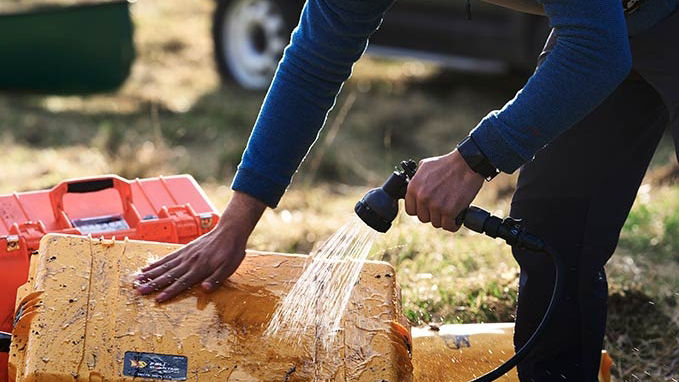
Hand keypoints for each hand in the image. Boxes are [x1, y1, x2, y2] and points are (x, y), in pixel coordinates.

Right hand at [134, 191, 265, 301]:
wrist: (229, 230)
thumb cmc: (231, 251)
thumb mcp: (229, 267)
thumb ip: (216, 279)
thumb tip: (204, 289)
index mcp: (200, 268)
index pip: (182, 282)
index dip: (170, 292)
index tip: (157, 300)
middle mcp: (189, 261)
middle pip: (168, 275)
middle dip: (153, 284)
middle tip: (138, 292)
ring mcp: (185, 254)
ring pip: (164, 266)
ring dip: (150, 274)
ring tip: (136, 280)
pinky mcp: (184, 249)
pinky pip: (167, 257)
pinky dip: (156, 263)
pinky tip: (147, 268)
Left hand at [405, 150, 484, 231]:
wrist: (467, 163)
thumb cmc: (447, 163)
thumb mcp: (425, 166)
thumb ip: (417, 179)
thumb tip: (414, 188)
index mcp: (413, 188)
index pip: (410, 210)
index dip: (420, 209)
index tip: (427, 208)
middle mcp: (422, 198)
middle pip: (423, 218)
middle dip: (432, 214)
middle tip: (441, 207)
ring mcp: (435, 205)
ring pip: (436, 223)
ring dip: (444, 218)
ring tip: (450, 210)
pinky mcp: (449, 211)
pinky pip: (448, 226)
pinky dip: (453, 224)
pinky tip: (456, 218)